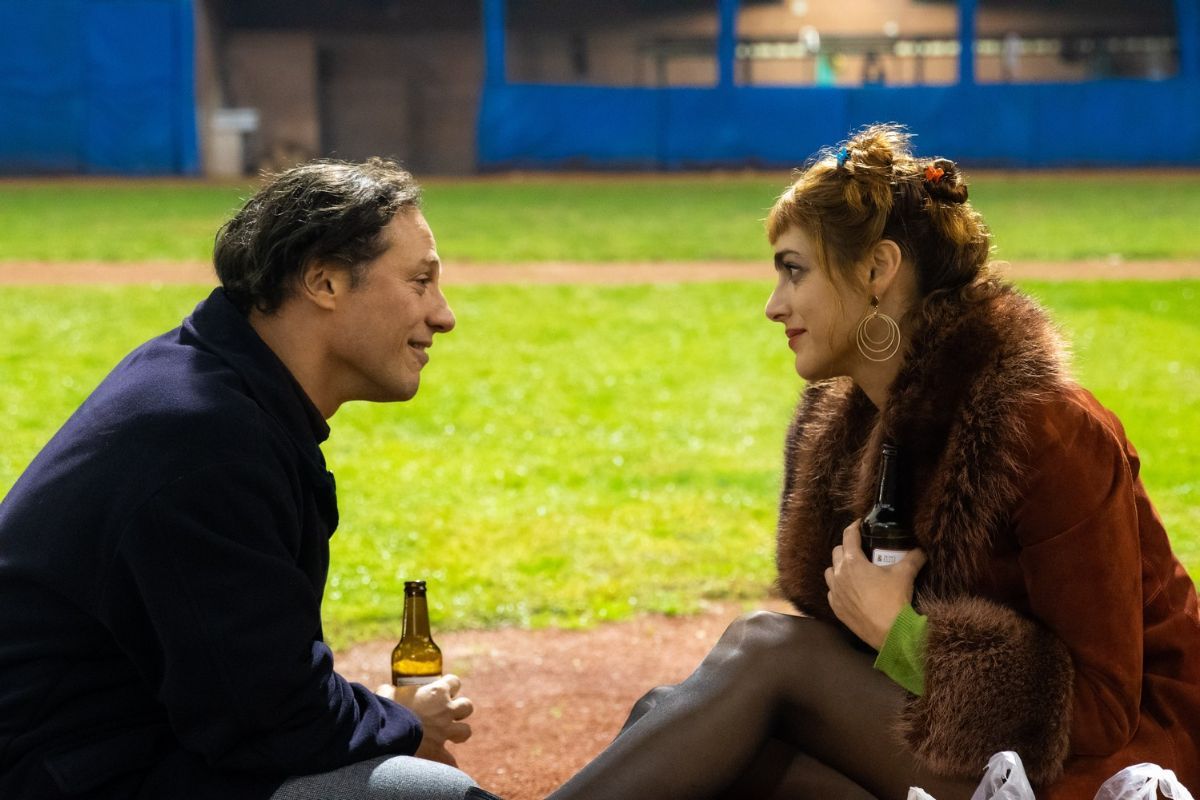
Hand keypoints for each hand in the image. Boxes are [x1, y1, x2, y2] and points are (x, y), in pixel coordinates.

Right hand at [375, 674, 473, 764]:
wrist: (385, 732)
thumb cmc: (385, 708)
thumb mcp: (387, 692)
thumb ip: (393, 690)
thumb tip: (387, 691)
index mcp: (436, 691)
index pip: (454, 682)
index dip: (449, 685)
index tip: (442, 689)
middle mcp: (445, 710)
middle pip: (467, 706)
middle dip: (459, 709)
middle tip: (445, 713)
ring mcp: (444, 731)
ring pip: (466, 731)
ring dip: (459, 732)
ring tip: (449, 734)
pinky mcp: (437, 751)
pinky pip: (450, 761)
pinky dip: (448, 763)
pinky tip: (444, 764)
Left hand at [823, 520, 926, 649]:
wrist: (890, 632)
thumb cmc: (894, 599)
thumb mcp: (905, 574)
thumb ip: (913, 557)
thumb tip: (921, 550)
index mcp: (852, 562)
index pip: (848, 536)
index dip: (854, 527)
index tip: (859, 524)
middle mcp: (839, 575)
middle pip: (836, 552)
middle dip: (847, 547)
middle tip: (861, 549)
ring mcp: (835, 593)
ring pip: (830, 572)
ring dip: (839, 567)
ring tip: (853, 570)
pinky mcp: (836, 609)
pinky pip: (832, 592)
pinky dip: (838, 588)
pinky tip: (850, 591)